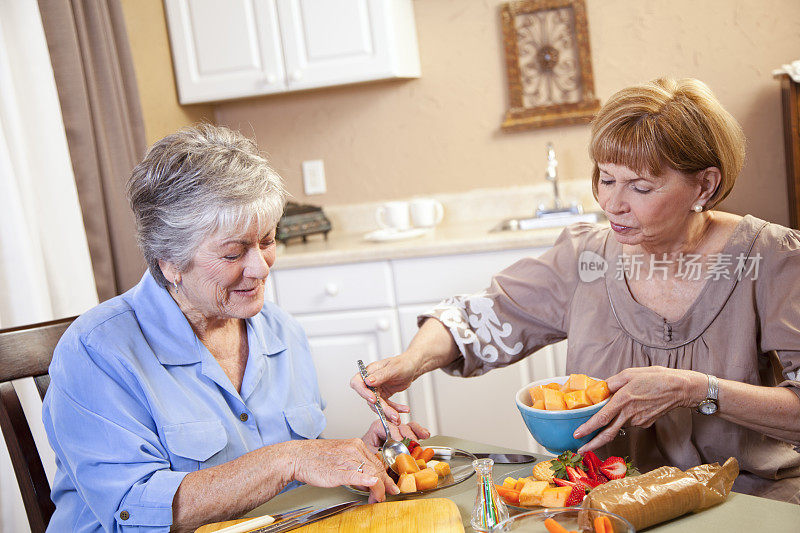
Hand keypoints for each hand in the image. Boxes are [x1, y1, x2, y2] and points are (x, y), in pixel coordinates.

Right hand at [290, 438, 397, 502]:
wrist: (298, 457)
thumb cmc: (316, 458)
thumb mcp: (341, 456)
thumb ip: (356, 465)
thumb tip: (368, 480)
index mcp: (356, 445)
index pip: (377, 462)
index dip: (384, 477)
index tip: (388, 487)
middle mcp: (354, 449)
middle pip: (377, 468)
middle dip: (385, 485)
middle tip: (387, 495)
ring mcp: (347, 459)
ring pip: (372, 473)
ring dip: (379, 489)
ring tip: (378, 498)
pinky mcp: (338, 470)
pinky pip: (356, 475)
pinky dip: (368, 480)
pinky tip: (373, 484)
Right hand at [349, 355, 418, 422]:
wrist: (412, 367)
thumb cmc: (403, 363)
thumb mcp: (393, 368)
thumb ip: (380, 375)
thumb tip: (368, 381)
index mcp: (369, 372)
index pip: (357, 383)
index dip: (363, 392)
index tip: (373, 399)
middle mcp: (371, 381)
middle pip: (370, 398)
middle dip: (381, 408)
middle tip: (392, 415)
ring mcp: (377, 389)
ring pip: (378, 405)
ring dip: (389, 412)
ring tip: (398, 418)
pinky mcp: (384, 395)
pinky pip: (387, 406)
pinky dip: (395, 409)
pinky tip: (403, 410)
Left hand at [361, 419, 430, 452]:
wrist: (366, 457)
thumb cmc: (366, 453)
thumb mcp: (369, 453)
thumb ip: (377, 454)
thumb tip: (385, 459)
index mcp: (378, 427)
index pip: (389, 427)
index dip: (396, 435)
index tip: (401, 442)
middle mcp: (389, 426)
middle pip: (401, 427)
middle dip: (408, 435)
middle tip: (413, 444)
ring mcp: (398, 430)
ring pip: (409, 426)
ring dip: (417, 432)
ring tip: (423, 437)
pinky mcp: (405, 436)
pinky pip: (414, 430)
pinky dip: (420, 432)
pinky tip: (426, 435)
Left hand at [573, 366, 705, 452]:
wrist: (679, 388)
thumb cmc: (655, 378)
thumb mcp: (629, 374)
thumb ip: (611, 383)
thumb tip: (599, 389)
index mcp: (623, 400)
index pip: (602, 419)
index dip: (588, 428)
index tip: (577, 435)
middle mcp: (629, 414)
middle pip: (608, 433)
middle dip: (593, 444)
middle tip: (581, 450)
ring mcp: (638, 421)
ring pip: (619, 425)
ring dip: (611, 425)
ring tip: (613, 414)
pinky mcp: (645, 423)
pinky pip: (629, 422)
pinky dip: (624, 418)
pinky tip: (631, 407)